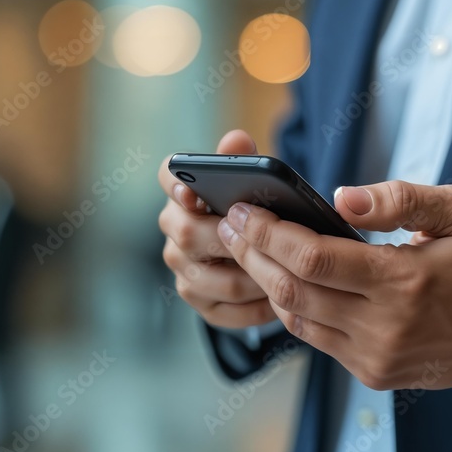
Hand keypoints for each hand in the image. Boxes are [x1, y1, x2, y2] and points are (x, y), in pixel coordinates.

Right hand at [158, 130, 275, 328]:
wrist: (263, 248)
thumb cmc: (258, 207)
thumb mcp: (254, 181)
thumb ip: (244, 160)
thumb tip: (237, 140)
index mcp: (184, 190)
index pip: (167, 176)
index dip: (176, 185)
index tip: (192, 193)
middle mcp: (174, 228)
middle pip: (189, 234)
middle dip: (231, 240)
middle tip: (267, 242)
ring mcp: (182, 267)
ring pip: (208, 279)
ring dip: (248, 278)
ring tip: (283, 275)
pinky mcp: (199, 300)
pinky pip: (221, 311)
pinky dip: (253, 309)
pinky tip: (279, 303)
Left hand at [216, 181, 451, 389]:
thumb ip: (400, 198)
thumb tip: (341, 197)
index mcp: (405, 283)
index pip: (314, 260)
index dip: (269, 233)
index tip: (243, 211)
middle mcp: (385, 327)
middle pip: (292, 291)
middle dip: (252, 254)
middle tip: (229, 224)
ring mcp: (376, 357)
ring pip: (297, 319)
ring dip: (264, 282)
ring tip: (246, 247)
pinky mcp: (374, 373)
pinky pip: (316, 339)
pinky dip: (292, 307)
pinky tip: (281, 279)